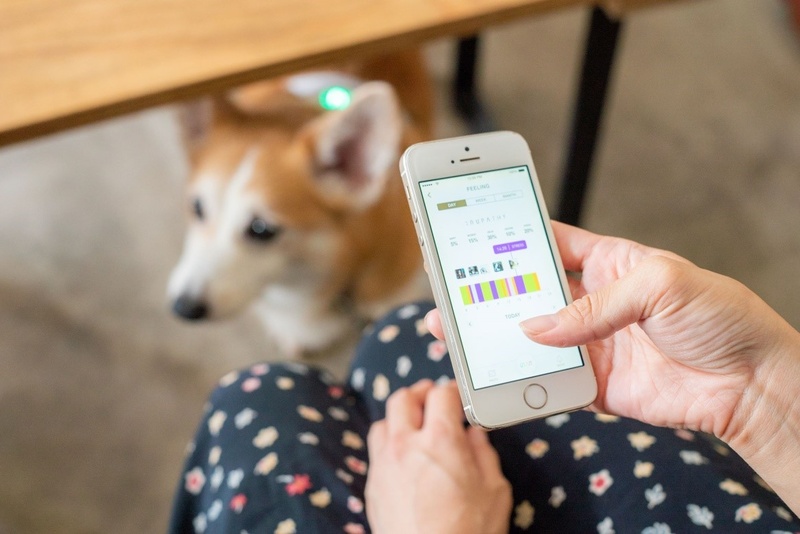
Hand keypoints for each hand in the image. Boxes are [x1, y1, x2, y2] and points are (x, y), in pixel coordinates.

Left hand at [365, 380, 511, 533]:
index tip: (458, 397)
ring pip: (383, 421)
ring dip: (399, 417)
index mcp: (440, 440)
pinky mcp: (373, 485)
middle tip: (433, 398)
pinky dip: (389, 443)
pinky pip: (375, 450)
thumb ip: (484, 455)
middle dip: (420, 393)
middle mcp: (406, 445)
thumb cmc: (467, 533)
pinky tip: (403, 455)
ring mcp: (384, 465)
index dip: (452, 390)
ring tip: (415, 425)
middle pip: (403, 399)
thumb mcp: (494, 492)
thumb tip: (475, 435)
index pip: (441, 394)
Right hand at [425, 222, 799, 514]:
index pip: (551, 242)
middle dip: (492, 290)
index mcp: (612, 261)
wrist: (753, 383)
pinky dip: (524, 381)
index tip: (474, 234)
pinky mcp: (598, 385)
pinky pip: (552, 382)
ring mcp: (594, 344)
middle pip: (532, 293)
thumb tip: (537, 328)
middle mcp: (597, 302)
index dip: (514, 237)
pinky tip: (495, 374)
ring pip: (533, 339)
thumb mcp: (660, 285)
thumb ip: (594, 305)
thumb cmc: (721, 316)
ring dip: (497, 337)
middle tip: (452, 289)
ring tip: (455, 331)